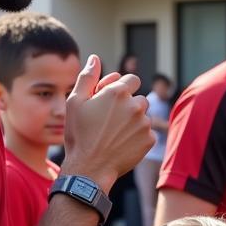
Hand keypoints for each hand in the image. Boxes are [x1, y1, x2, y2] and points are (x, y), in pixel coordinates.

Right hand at [62, 55, 153, 192]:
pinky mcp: (149, 140)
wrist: (89, 167)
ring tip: (115, 134)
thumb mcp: (75, 102)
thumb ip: (88, 78)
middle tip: (111, 121)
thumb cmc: (79, 134)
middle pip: (140, 99)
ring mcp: (144, 123)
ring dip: (133, 122)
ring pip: (143, 117)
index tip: (112, 101)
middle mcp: (136, 105)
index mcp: (118, 92)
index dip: (122, 88)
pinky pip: (147, 133)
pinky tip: (122, 144)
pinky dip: (137, 137)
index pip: (132, 79)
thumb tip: (95, 58)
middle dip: (129, 106)